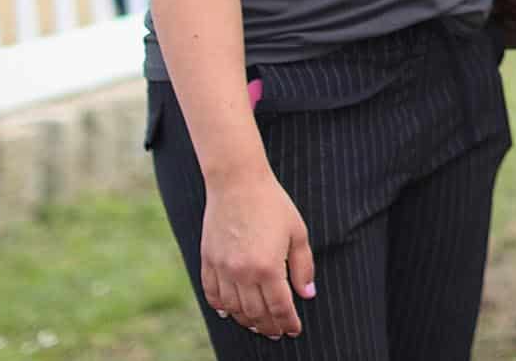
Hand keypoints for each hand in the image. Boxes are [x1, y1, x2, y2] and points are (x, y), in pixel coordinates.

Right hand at [200, 166, 315, 339]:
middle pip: (255, 313)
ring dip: (246, 321)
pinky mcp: (208, 261)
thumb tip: (307, 294)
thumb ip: (303, 266)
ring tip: (257, 325)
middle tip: (277, 332)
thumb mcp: (297, 233)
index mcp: (268, 267)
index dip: (288, 322)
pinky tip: (229, 312)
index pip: (280, 307)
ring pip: (233, 308)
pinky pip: (212, 293)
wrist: (237, 183)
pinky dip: (220, 307)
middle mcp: (242, 273)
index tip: (294, 330)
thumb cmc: (272, 205)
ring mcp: (222, 269)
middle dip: (268, 326)